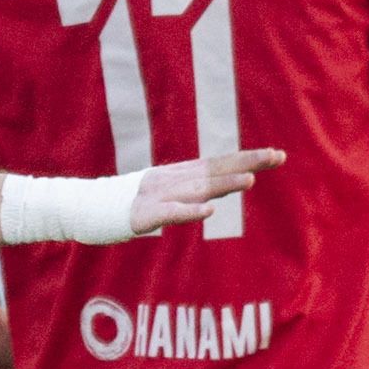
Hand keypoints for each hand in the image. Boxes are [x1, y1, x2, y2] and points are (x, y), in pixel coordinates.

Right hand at [130, 148, 283, 232]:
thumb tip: (228, 185)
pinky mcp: (144, 214)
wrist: (90, 206)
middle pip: (215, 169)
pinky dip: (190, 210)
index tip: (278, 155)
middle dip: (247, 162)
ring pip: (196, 188)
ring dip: (224, 183)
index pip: (220, 163)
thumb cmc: (133, 202)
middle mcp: (174, 179)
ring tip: (250, 180)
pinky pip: (170, 212)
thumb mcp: (169, 191)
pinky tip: (209, 210)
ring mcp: (159, 194)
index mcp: (181, 174)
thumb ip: (198, 187)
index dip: (248, 158)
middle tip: (277, 156)